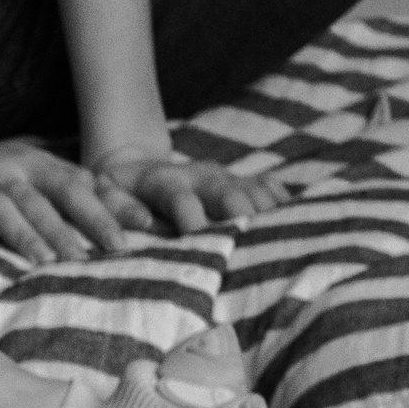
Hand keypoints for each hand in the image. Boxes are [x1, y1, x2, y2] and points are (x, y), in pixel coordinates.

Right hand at [0, 131, 139, 262]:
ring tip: (44, 262)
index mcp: (36, 164)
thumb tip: (139, 216)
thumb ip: (77, 191)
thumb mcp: (34, 173)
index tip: (139, 231)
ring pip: (2, 206)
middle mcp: (8, 169)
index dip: (108, 207)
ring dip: (23, 233)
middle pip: (45, 198)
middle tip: (97, 256)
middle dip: (72, 226)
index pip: (78, 186)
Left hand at [89, 140, 289, 235]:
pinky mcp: (240, 181)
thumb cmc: (117, 192)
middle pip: (226, 191)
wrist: (138, 164)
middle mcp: (200, 176)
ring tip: (288, 239)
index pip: (180, 197)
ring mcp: (225, 177)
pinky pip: (269, 187)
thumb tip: (131, 232)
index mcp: (165, 180)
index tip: (201, 241)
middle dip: (241, 214)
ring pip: (252, 190)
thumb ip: (116, 210)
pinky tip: (303, 221)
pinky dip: (285, 204)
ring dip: (268, 213)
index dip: (191, 218)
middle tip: (256, 243)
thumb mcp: (105, 195)